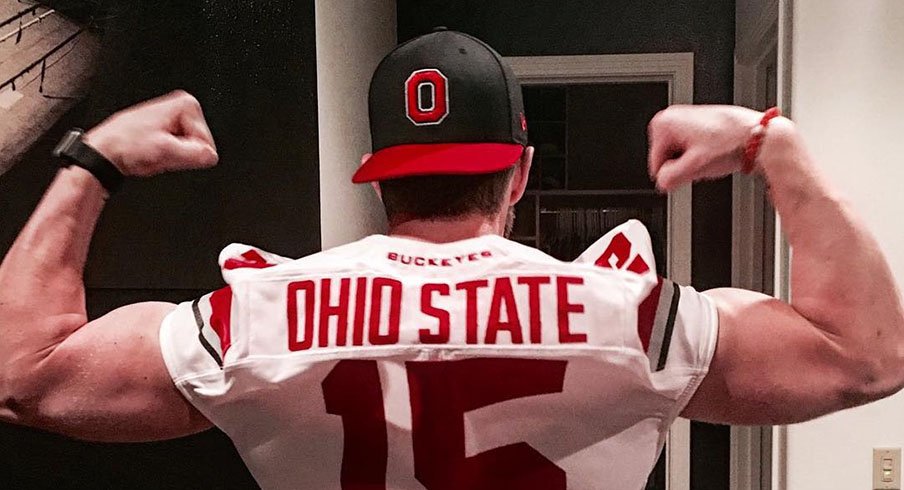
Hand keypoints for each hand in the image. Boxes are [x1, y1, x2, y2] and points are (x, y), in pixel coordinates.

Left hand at [83, 91, 217, 176]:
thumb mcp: (165, 151)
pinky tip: (153, 153)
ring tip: (154, 153)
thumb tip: (210, 157)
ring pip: (189, 148)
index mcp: (185, 105)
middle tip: (160, 153)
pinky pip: (179, 149)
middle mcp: (180, 107)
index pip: (206, 140)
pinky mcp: (166, 129)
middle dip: (181, 153)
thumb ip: (193, 155)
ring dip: (173, 155)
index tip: (169, 150)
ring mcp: (173, 118)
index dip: (189, 151)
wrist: (104, 151)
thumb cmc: (125, 144)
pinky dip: (167, 155)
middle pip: (199, 143)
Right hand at [647, 105, 762, 190]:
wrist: (756, 134)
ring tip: (708, 157)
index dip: (672, 173)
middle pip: (666, 157)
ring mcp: (683, 118)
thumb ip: (671, 178)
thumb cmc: (731, 142)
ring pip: (677, 153)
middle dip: (682, 165)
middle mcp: (671, 117)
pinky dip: (698, 153)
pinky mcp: (695, 122)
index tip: (687, 173)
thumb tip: (662, 183)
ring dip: (690, 160)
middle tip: (700, 164)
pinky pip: (688, 147)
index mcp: (664, 124)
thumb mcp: (695, 167)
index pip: (656, 163)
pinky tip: (712, 152)